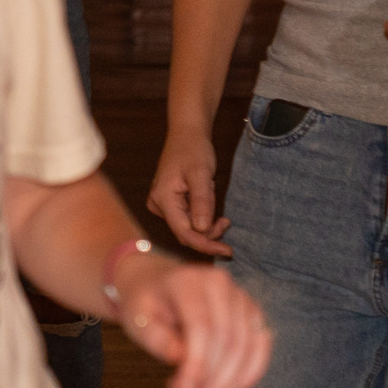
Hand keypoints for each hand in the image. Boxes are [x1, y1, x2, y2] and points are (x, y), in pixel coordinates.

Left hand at [107, 252, 272, 387]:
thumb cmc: (144, 304)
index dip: (197, 364)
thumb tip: (180, 358)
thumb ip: (155, 337)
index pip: (202, 327)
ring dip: (229, 382)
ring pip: (247, 347)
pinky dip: (248, 374)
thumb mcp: (136, 318)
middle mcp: (221, 284)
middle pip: (228, 339)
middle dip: (212, 380)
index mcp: (188, 281)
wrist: (155, 283)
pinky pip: (260, 347)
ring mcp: (241, 297)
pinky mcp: (252, 312)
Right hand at [144, 124, 232, 256]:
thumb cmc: (193, 151)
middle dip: (208, 234)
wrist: (186, 136)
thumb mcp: (201, 175)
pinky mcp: (170, 204)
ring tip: (217, 205)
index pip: (184, 232)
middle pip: (186, 233)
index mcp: (163, 199)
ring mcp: (163, 205)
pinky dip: (203, 217)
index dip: (206, 245)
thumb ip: (201, 203)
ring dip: (207, 224)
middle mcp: (159, 205)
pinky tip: (210, 204)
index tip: (228, 251)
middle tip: (227, 222)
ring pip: (188, 228)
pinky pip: (187, 219)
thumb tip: (202, 230)